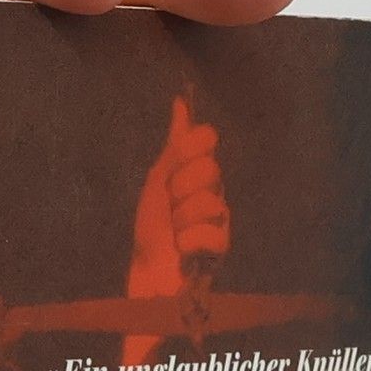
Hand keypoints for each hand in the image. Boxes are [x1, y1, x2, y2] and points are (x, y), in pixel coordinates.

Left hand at [128, 95, 229, 300]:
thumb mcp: (158, 179)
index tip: (170, 172)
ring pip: (208, 201)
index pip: (205, 138)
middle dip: (180, 189)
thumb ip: (175, 144)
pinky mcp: (222, 246)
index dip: (185, 152)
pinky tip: (182, 251)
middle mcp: (215, 189)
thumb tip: (180, 102)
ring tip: (174, 233)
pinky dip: (188, 242)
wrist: (147, 268)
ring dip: (181, 220)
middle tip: (170, 207)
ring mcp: (221, 217)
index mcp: (199, 170)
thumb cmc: (151, 227)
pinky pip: (211, 232)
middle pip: (208, 168)